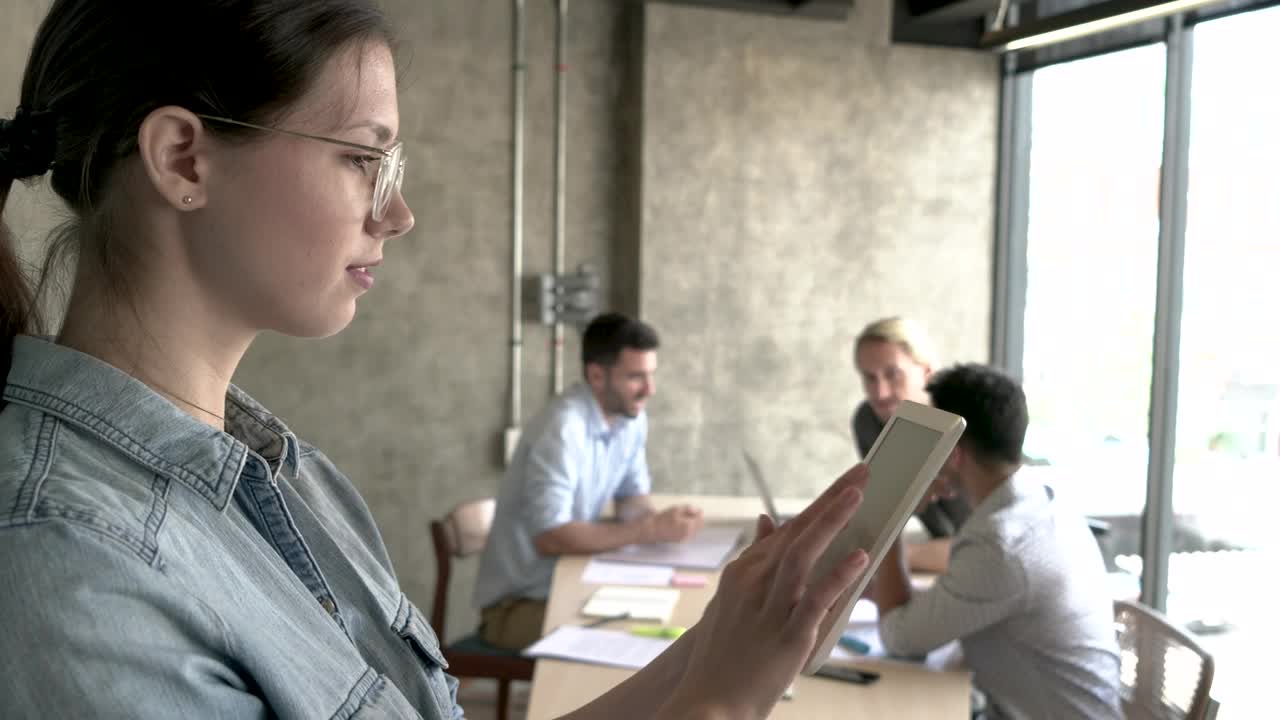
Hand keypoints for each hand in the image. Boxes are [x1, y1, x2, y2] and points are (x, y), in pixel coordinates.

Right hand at [645, 505, 703, 543]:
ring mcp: (685, 538)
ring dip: (693, 524)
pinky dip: (688, 528)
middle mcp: (688, 534)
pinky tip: (680, 524)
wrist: (653, 529)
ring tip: (684, 518)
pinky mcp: (681, 540)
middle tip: (691, 513)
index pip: (700, 519)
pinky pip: (689, 534)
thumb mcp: (676, 509)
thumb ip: (688, 509)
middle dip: (697, 519)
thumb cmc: (664, 518)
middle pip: (699, 526)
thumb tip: (697, 510)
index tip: (696, 509)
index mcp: (688, 526)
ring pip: (694, 530)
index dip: (699, 513)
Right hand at [658, 465, 870, 718]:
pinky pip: (815, 599)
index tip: (845, 483)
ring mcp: (769, 609)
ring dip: (832, 522)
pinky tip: (859, 557)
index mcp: (741, 573)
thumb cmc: (722, 656)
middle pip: (798, 532)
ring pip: (803, 554)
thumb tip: (767, 520)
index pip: (787, 530)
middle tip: (862, 472)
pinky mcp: (787, 636)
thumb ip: (754, 559)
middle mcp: (752, 584)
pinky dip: (838, 576)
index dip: (819, 504)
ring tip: (859, 496)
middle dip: (831, 499)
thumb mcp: (731, 601)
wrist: (706, 704)